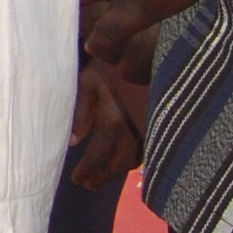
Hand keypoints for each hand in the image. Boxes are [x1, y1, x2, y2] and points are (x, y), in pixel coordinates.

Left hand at [68, 59, 143, 190]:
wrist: (144, 47)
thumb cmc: (109, 62)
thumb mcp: (89, 81)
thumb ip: (81, 113)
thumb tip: (73, 142)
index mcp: (114, 119)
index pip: (99, 156)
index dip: (88, 171)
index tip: (77, 180)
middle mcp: (135, 128)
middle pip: (118, 164)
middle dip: (102, 177)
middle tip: (88, 185)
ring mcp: (150, 127)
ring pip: (135, 160)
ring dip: (117, 172)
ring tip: (101, 178)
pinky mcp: (159, 123)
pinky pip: (148, 149)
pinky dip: (133, 160)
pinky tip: (123, 162)